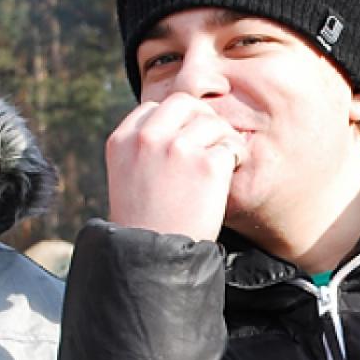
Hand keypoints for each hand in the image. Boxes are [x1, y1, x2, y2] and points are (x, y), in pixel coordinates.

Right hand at [106, 92, 247, 240]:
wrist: (156, 256)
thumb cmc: (147, 223)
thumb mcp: (128, 177)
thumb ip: (144, 151)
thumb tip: (175, 132)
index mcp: (122, 140)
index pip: (155, 108)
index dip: (177, 122)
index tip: (188, 141)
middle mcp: (147, 138)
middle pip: (185, 103)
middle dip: (203, 119)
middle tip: (213, 143)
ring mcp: (177, 149)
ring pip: (212, 121)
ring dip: (224, 138)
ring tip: (224, 161)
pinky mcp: (206, 165)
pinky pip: (231, 145)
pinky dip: (237, 157)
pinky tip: (230, 173)